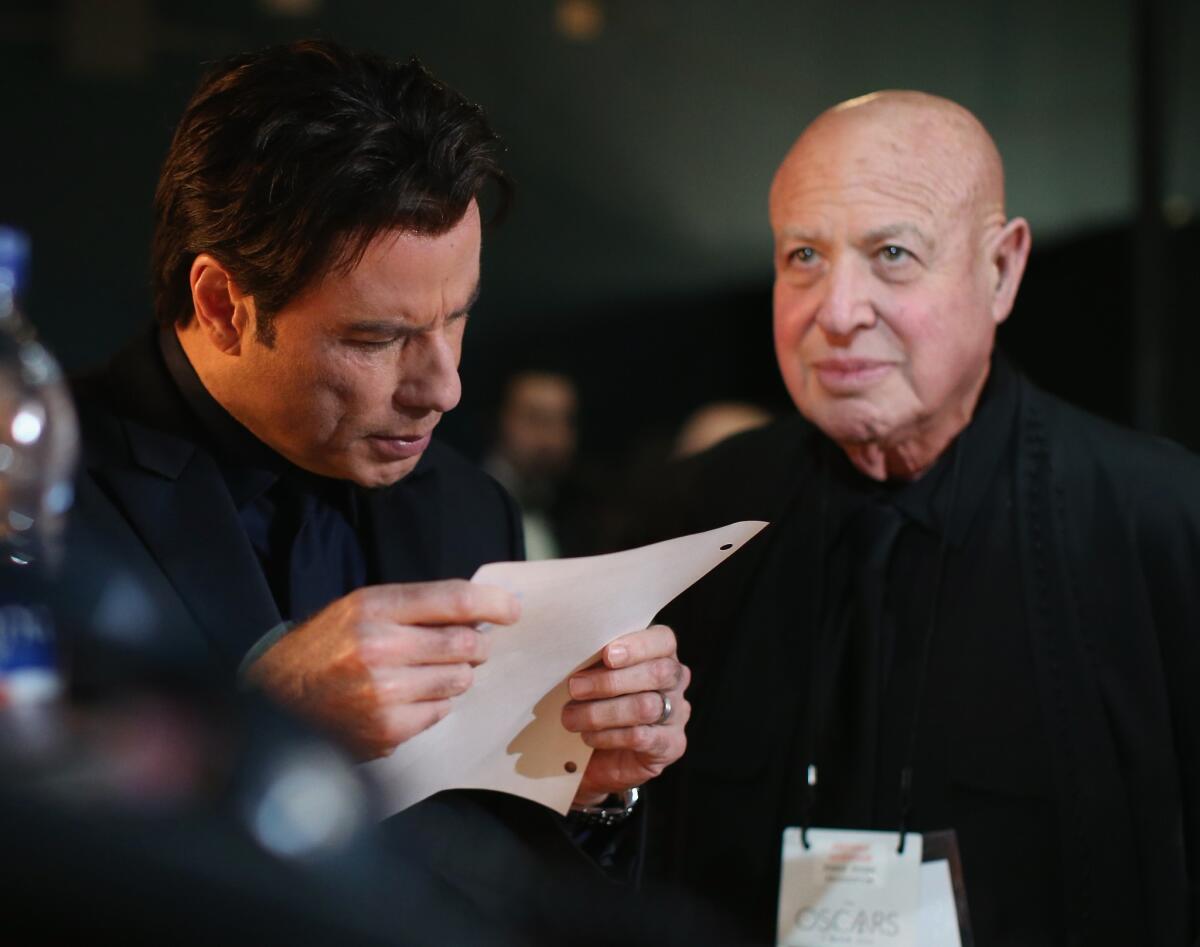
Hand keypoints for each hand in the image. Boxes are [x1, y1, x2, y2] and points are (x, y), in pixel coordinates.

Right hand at [245, 580, 518, 759]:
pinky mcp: (385, 731)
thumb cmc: (324, 649)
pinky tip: (406, 699)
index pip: (454, 600)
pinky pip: (439, 714)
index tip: (513, 609)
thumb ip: (416, 607)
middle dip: (477, 646)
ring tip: (425, 674)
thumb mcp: (360, 609)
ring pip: (458, 682)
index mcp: (373, 608)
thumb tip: (480, 612)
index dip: (494, 603)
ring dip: (455, 677)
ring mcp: (382, 694)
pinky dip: (433, 706)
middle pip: (466, 645)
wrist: (273, 700)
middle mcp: (379, 648)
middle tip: (470, 646)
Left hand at [562, 624, 689, 806]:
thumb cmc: (597, 703)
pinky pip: (640, 737)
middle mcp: (675, 681)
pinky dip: (608, 736)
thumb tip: (576, 651)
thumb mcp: (594, 675)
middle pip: (659, 673)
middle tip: (575, 688)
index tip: (607, 654)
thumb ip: (596, 661)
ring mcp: (677, 714)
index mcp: (660, 654)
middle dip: (611, 681)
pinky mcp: (671, 745)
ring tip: (572, 717)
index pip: (663, 640)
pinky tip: (588, 736)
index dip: (637, 646)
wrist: (603, 757)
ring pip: (646, 707)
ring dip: (601, 712)